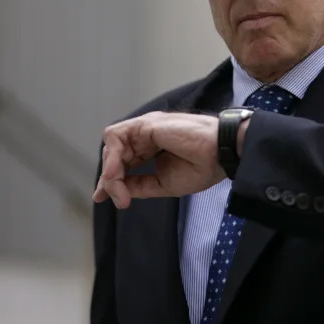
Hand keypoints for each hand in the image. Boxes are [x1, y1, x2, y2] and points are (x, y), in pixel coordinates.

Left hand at [92, 111, 225, 208]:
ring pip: (113, 145)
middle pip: (115, 154)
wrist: (220, 154)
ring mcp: (145, 128)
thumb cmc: (202, 167)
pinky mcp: (145, 124)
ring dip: (111, 171)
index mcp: (153, 147)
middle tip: (119, 199)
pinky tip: (117, 174)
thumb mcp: (164, 184)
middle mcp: (146, 136)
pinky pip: (116, 137)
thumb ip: (140, 185)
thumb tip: (117, 191)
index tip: (102, 197)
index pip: (123, 161)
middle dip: (111, 179)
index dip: (111, 179)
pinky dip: (112, 157)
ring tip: (119, 191)